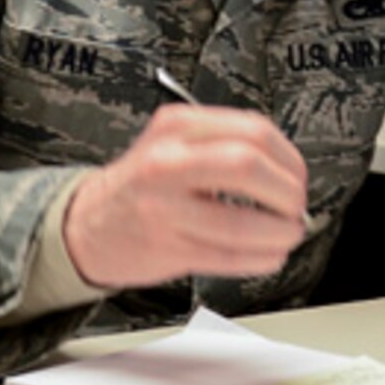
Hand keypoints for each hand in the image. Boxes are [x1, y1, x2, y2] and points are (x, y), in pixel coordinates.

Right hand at [64, 103, 308, 288]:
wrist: (87, 225)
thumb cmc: (144, 185)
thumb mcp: (176, 142)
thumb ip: (228, 146)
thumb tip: (289, 172)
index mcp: (178, 126)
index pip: (253, 131)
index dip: (289, 159)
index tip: (297, 177)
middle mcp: (167, 161)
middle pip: (248, 165)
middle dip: (287, 192)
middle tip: (295, 206)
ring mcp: (163, 207)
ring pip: (240, 220)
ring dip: (279, 232)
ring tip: (287, 234)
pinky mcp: (166, 247)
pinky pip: (228, 256)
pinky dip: (261, 258)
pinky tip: (269, 254)